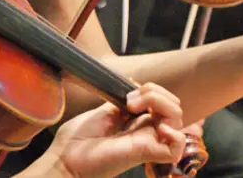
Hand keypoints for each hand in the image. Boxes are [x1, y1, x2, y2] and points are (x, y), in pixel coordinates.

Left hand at [45, 83, 187, 177]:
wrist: (65, 158)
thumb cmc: (78, 140)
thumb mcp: (103, 112)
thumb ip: (121, 100)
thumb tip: (135, 84)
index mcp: (136, 122)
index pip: (162, 101)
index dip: (151, 90)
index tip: (128, 92)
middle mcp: (145, 131)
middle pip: (173, 106)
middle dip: (156, 92)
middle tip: (130, 100)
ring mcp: (148, 142)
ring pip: (177, 118)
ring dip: (160, 103)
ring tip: (134, 107)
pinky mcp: (147, 154)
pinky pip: (177, 146)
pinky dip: (175, 133)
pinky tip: (159, 127)